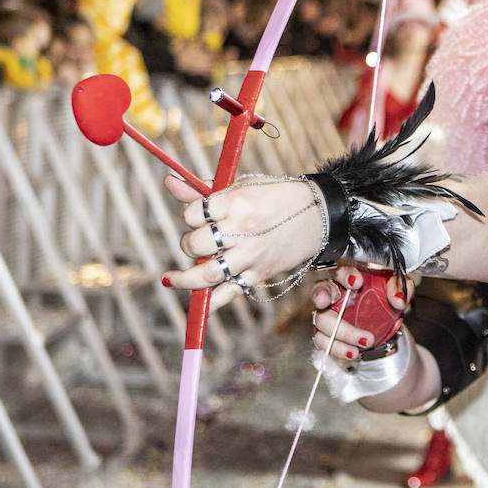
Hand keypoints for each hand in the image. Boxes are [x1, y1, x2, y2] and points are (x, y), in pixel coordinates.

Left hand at [163, 175, 322, 290]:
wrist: (318, 215)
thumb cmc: (277, 196)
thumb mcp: (242, 186)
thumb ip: (204, 190)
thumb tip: (169, 182)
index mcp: (236, 202)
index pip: (193, 214)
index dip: (190, 216)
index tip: (198, 217)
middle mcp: (242, 230)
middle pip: (195, 244)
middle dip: (188, 244)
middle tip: (195, 243)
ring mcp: (250, 255)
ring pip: (206, 274)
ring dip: (184, 279)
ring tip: (170, 279)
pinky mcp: (259, 274)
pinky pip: (228, 293)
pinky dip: (209, 304)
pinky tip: (197, 306)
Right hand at [309, 265, 411, 360]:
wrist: (384, 321)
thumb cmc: (385, 297)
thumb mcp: (397, 288)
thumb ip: (400, 287)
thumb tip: (398, 300)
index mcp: (349, 277)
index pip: (341, 270)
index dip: (345, 275)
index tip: (357, 282)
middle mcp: (334, 293)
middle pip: (321, 291)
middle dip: (321, 296)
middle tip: (325, 302)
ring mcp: (327, 314)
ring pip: (322, 320)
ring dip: (343, 333)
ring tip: (367, 341)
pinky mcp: (326, 333)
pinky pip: (322, 341)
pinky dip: (338, 349)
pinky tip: (354, 352)